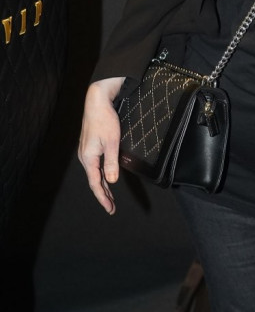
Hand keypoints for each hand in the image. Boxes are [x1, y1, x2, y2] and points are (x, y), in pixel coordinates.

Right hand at [78, 76, 125, 213]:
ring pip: (94, 173)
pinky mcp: (90, 146)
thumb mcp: (112, 142)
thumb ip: (111, 163)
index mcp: (89, 158)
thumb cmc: (105, 121)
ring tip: (109, 197)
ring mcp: (86, 152)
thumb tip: (112, 181)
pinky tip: (106, 177)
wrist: (96, 102)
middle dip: (103, 195)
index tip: (110, 208)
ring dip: (102, 185)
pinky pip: (95, 166)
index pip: (96, 184)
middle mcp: (85, 157)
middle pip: (94, 181)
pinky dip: (101, 175)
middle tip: (111, 207)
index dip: (103, 197)